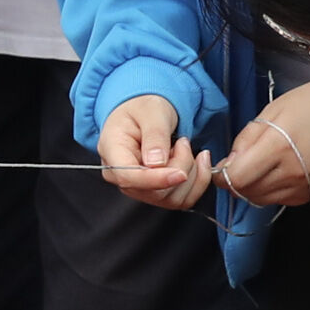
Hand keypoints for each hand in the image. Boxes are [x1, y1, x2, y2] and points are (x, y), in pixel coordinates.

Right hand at [100, 95, 215, 211]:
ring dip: (190, 174)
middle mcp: (120, 176)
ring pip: (172, 199)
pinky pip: (181, 200)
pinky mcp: (155, 193)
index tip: (181, 173)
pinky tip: (197, 162)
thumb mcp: (152, 111)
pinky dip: (197, 182)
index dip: (156, 180)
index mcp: (112, 152)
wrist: (145, 113)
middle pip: (154, 191)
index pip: (129, 177)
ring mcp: (138, 188)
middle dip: (180, 168)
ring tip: (184, 147)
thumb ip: (154, 136)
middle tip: (182, 142)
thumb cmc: (143, 109)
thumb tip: (156, 163)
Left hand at [222, 81, 309, 210]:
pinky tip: (287, 169)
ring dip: (259, 187)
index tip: (224, 168)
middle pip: (250, 193)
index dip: (224, 175)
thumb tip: (229, 164)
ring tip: (268, 164)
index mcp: (279, 146)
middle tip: (245, 163)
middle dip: (240, 181)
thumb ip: (247, 139)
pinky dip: (280, 189)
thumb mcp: (274, 110)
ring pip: (267, 200)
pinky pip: (289, 200)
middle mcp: (295, 172)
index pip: (237, 178)